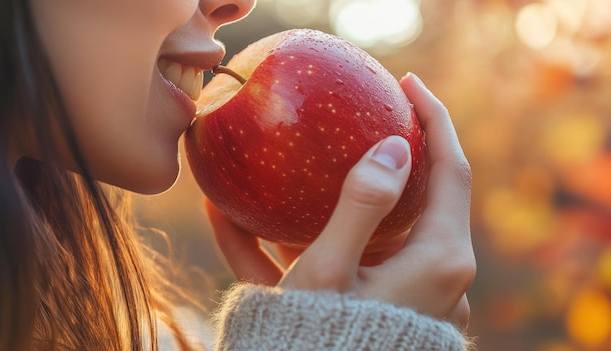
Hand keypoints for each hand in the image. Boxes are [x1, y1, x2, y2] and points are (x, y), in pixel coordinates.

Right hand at [207, 72, 475, 327]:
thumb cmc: (316, 341)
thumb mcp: (326, 274)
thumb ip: (361, 205)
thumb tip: (396, 146)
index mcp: (439, 261)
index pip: (452, 170)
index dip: (435, 119)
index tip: (410, 82)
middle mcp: (440, 277)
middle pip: (426, 196)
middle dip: (398, 155)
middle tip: (368, 117)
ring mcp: (417, 295)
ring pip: (391, 229)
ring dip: (353, 199)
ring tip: (314, 168)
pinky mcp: (392, 309)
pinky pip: (364, 261)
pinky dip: (326, 241)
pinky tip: (250, 222)